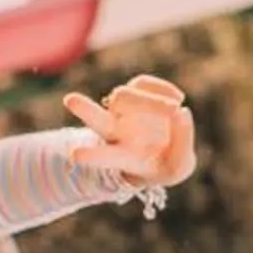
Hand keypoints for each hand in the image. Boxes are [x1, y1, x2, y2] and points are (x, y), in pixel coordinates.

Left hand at [63, 74, 196, 190]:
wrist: (163, 148)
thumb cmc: (164, 164)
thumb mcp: (177, 169)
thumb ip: (182, 146)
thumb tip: (181, 112)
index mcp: (120, 157)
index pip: (104, 157)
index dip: (92, 156)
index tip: (75, 155)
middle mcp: (115, 131)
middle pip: (97, 119)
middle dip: (85, 111)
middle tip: (70, 100)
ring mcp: (123, 109)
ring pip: (123, 96)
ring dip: (152, 103)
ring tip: (176, 109)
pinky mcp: (136, 90)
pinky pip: (144, 84)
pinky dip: (163, 89)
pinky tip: (178, 99)